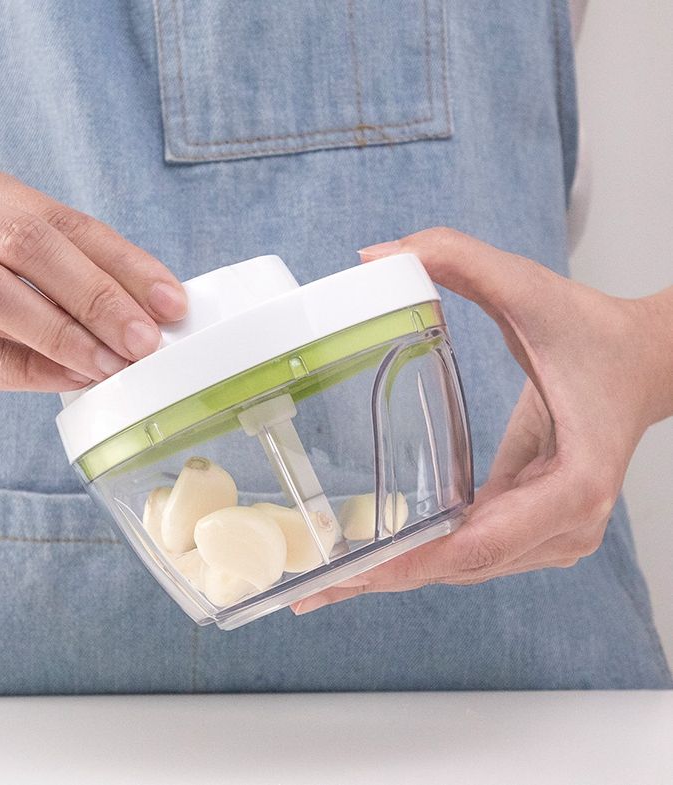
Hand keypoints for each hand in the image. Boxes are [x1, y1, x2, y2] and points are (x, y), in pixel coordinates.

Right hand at [0, 160, 186, 390]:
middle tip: (148, 339)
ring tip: (113, 363)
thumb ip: (51, 274)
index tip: (171, 301)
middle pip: (31, 244)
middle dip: (100, 294)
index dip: (125, 263)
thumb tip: (138, 314)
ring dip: (64, 330)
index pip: (66, 221)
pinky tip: (68, 378)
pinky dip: (26, 365)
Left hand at [294, 228, 672, 613]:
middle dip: (383, 580)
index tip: (351, 574)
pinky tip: (370, 558)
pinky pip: (470, 551)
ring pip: (462, 569)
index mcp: (574, 485)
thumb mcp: (530, 290)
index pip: (480, 543)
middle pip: (461, 568)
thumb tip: (374, 256)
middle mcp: (567, 527)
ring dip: (395, 575)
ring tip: (322, 584)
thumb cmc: (596, 336)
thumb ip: (459, 258)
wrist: (643, 362)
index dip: (412, 562)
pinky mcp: (537, 527)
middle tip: (307, 592)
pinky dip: (420, 557)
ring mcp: (555, 535)